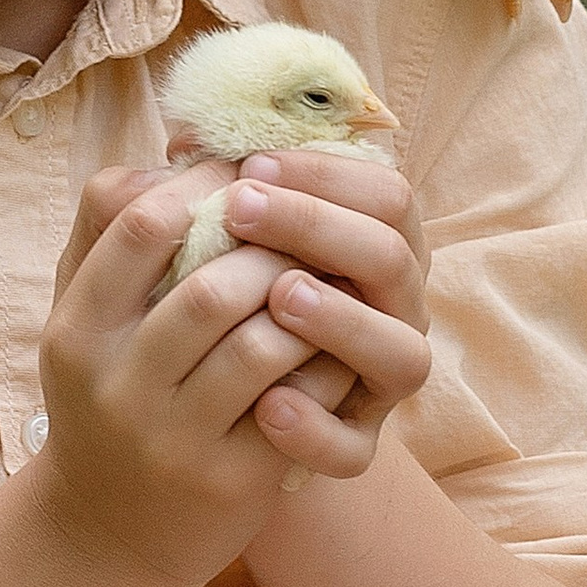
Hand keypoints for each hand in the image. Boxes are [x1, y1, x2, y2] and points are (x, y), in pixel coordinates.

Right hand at [33, 164, 338, 586]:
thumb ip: (108, 227)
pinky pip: (300, 401)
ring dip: (308, 303)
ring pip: (263, 342)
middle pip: (213, 284)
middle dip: (273, 247)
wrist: (107, 533)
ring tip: (323, 283)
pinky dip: (326, 362)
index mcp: (76, 330)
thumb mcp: (83, 315)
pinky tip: (333, 345)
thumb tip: (175, 153)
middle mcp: (116, 386)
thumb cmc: (108, 395)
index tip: (248, 175)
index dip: (208, 186)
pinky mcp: (230, 482)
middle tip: (303, 232)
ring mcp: (173, 439)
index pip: (142, 224)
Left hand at [213, 145, 430, 479]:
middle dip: (317, 226)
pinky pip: (354, 447)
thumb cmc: (222, 302)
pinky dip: (316, 427)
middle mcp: (395, 312)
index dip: (327, 173)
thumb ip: (214, 190)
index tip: (253, 161)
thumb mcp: (217, 242)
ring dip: (343, 321)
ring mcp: (380, 383)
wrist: (206, 413)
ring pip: (401, 354)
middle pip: (391, 258)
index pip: (386, 194)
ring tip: (279, 296)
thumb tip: (185, 138)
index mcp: (376, 248)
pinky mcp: (355, 448)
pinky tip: (267, 407)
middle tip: (239, 207)